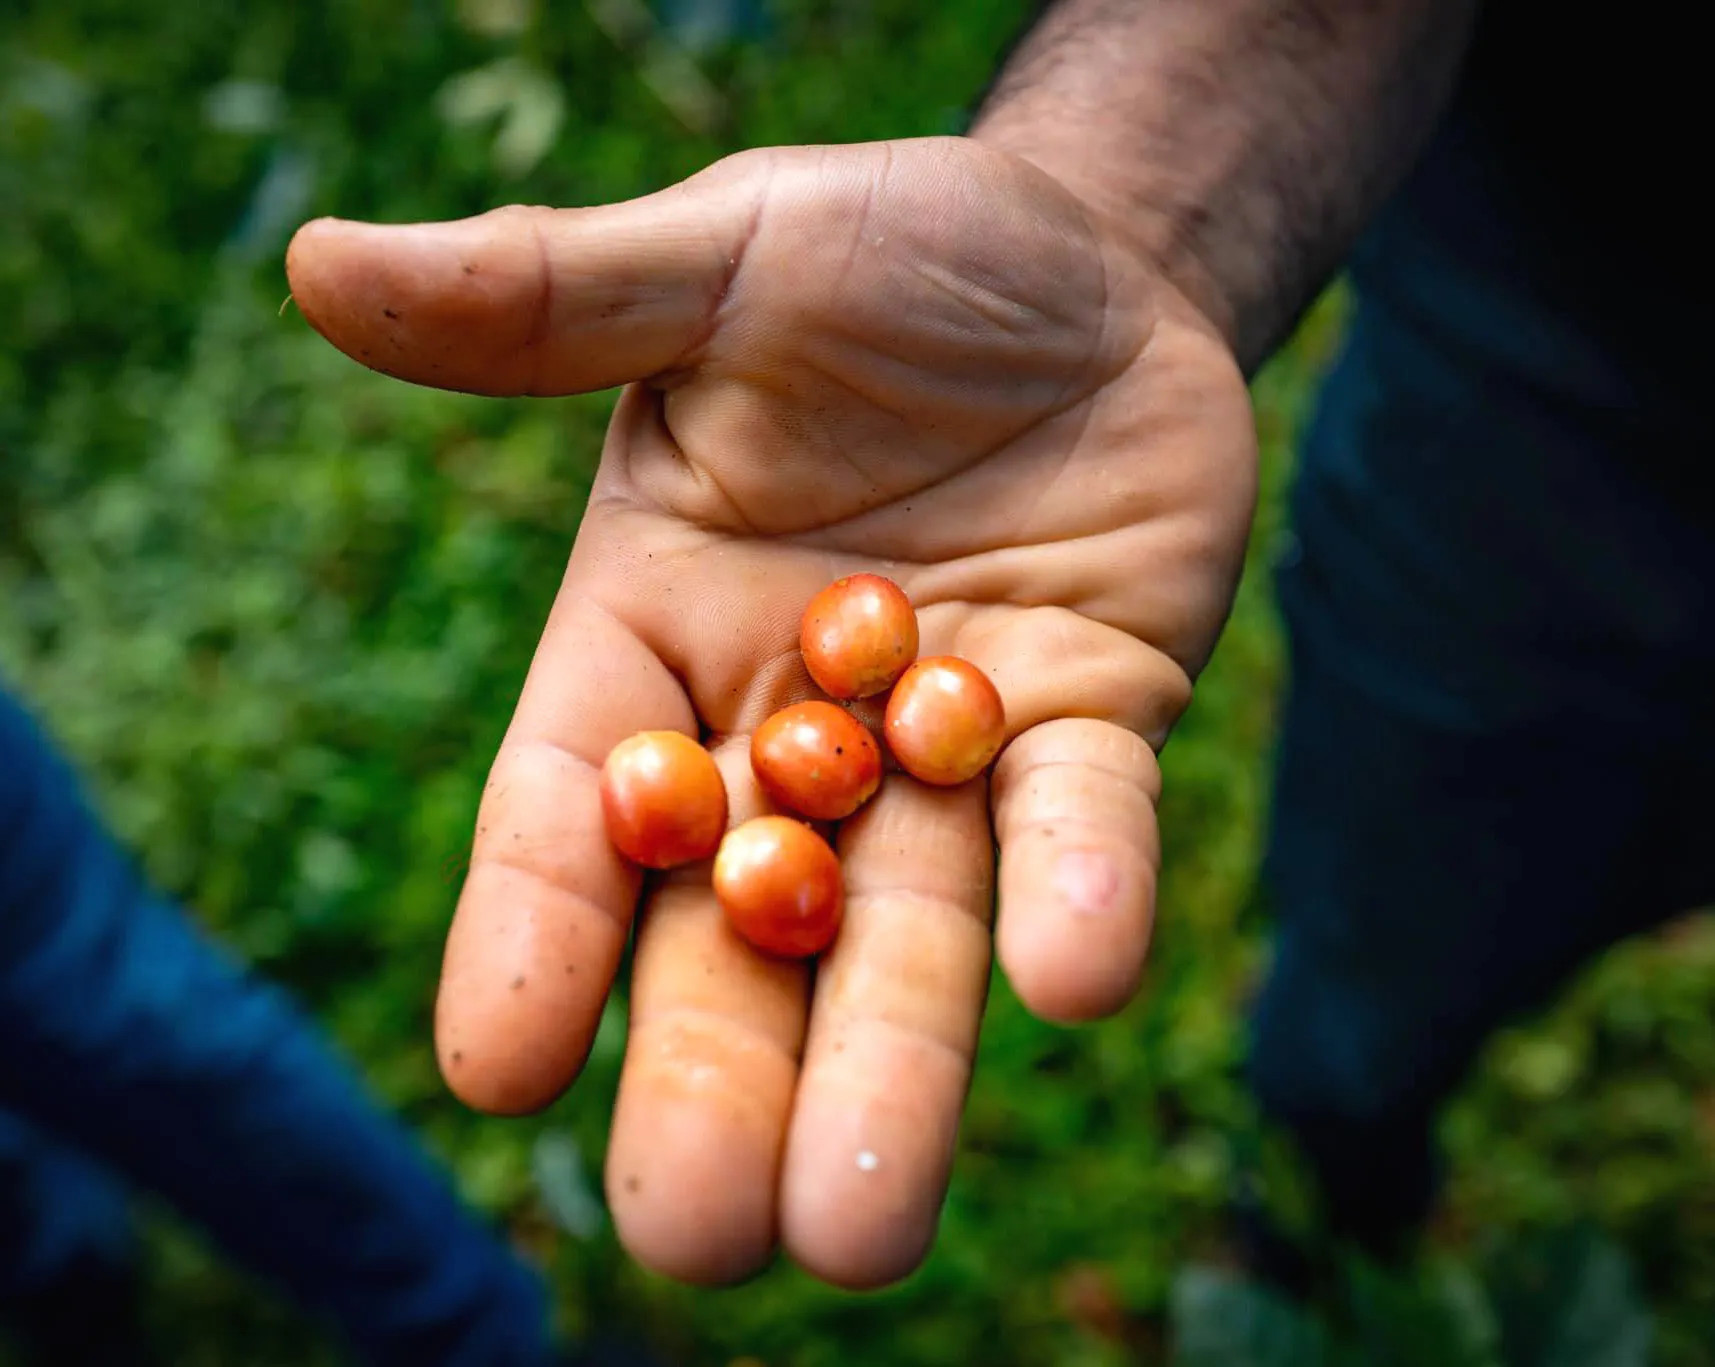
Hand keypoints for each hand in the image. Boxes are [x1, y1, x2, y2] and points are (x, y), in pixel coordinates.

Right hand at [283, 136, 1256, 1289]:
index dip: (531, 933)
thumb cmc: (880, 255)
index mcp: (650, 639)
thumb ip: (545, 295)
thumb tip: (318, 261)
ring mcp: (938, 750)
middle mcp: (782, 730)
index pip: (567, 811)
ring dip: (887, 1065)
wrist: (1087, 270)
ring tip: (859, 1227)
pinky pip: (1079, 824)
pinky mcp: (1088, 725)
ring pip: (903, 931)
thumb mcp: (716, 261)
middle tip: (694, 1231)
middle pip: (728, 931)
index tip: (494, 1069)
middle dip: (709, 1075)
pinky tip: (1075, 981)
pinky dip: (1077, 894)